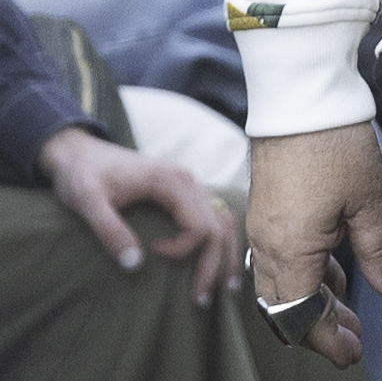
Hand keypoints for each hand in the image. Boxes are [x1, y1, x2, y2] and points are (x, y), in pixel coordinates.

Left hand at [36, 125, 239, 306]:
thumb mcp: (88, 202)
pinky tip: (219, 259)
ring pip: (222, 220)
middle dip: (213, 264)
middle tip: (201, 301)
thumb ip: (110, 230)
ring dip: (226, 253)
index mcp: (171, 181)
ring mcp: (188, 186)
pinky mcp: (182, 193)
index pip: (198, 224)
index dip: (182, 250)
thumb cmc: (83, 176)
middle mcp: (187, 181)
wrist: (80, 153)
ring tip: (226, 287)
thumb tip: (136, 265)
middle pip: (216, 225)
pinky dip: (221, 239)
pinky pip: (213, 216)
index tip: (153, 255)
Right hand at [248, 123, 381, 367]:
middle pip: (285, 307)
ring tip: (349, 306)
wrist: (300, 93)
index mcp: (290, 252)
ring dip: (312, 299)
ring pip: (282, 281)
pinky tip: (333, 269)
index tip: (352, 352)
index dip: (328, 339)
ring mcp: (263, 225)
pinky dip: (304, 271)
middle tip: (353, 337)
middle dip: (319, 326)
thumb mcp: (368, 201)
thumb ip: (379, 251)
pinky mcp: (267, 206)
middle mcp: (267, 245)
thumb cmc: (334, 143)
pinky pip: (280, 256)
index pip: (301, 318)